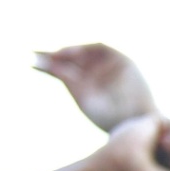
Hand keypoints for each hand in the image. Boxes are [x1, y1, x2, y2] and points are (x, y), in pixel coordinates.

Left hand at [35, 43, 157, 132]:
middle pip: (73, 60)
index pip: (66, 71)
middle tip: (35, 53)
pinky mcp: (124, 61)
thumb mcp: (82, 97)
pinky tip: (70, 52)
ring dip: (70, 51)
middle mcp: (99, 75)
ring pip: (85, 53)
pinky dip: (86, 48)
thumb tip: (38, 61)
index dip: (50, 64)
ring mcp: (112, 67)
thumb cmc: (109, 118)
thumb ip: (66, 78)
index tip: (31, 61)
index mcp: (89, 88)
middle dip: (55, 56)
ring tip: (53, 55)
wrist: (137, 122)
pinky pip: (101, 48)